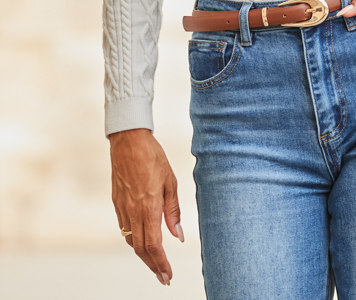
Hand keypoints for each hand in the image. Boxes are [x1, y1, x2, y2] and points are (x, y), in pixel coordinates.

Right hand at [109, 128, 183, 285]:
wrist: (128, 141)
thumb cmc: (152, 157)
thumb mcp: (171, 181)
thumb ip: (173, 211)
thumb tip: (178, 236)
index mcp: (149, 207)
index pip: (154, 245)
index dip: (161, 264)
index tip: (168, 275)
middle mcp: (133, 211)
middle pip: (141, 249)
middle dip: (153, 266)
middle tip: (163, 276)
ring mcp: (122, 208)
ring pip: (131, 240)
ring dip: (143, 254)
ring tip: (155, 261)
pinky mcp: (116, 203)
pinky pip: (124, 228)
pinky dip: (134, 239)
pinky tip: (143, 239)